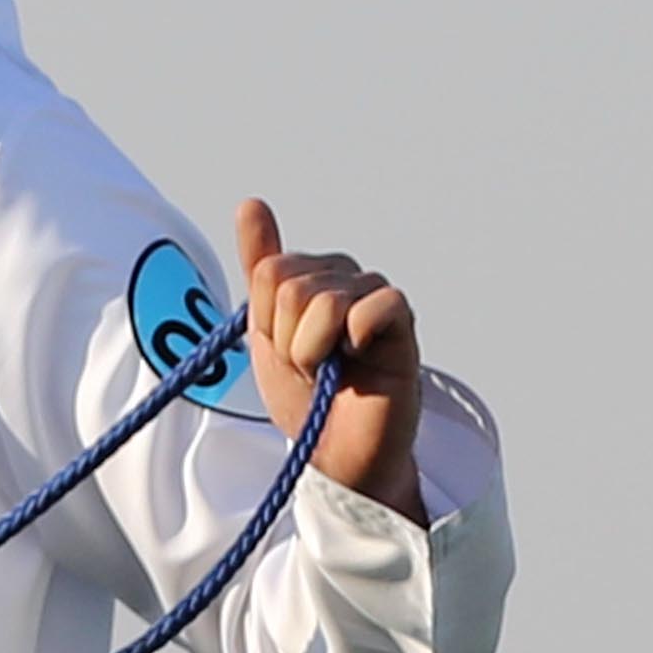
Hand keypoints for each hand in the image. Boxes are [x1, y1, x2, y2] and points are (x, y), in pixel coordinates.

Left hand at [236, 197, 424, 525]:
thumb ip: (259, 268)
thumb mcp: (266, 332)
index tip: (284, 351)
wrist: (334, 449)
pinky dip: (355, 339)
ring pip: (322, 301)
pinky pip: (372, 307)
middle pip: (290, 287)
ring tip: (331, 369)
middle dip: (288, 340)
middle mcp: (346, 276)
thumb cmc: (305, 394)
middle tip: (310, 366)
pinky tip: (361, 357)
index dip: (266, 323)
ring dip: (313, 351)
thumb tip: (251, 203)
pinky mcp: (401, 321)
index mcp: (311, 274)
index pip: (268, 272)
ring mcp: (375, 296)